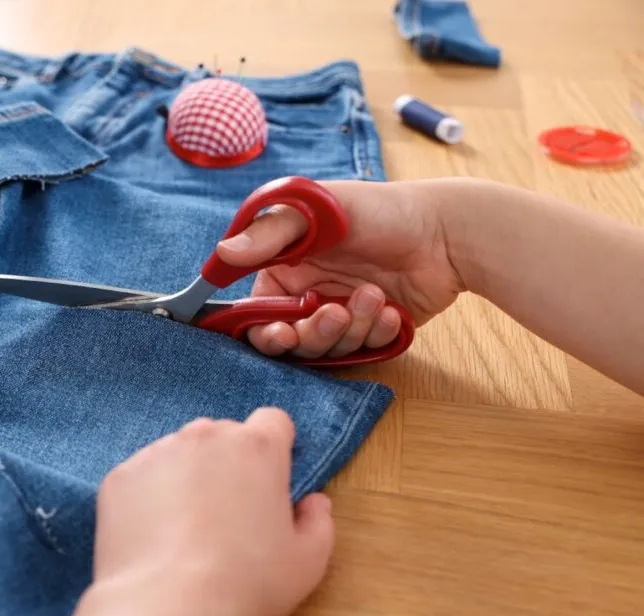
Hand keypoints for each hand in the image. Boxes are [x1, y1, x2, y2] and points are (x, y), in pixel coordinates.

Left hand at [30, 409, 333, 615]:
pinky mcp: (119, 477)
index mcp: (256, 448)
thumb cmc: (245, 584)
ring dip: (186, 476)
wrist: (165, 607)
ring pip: (178, 453)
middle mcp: (204, 437)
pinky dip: (148, 497)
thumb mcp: (307, 563)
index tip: (270, 479)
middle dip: (228, 463)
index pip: (273, 421)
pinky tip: (154, 537)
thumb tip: (312, 502)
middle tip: (228, 513)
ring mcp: (156, 453)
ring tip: (186, 529)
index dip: (275, 447)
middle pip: (222, 435)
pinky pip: (141, 477)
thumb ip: (318, 522)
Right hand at [215, 180, 464, 358]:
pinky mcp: (369, 330)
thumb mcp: (318, 212)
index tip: (281, 333)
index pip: (257, 311)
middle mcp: (308, 293)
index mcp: (286, 267)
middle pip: (291, 339)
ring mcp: (340, 312)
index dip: (263, 329)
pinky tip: (392, 310)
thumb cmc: (380, 210)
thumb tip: (223, 253)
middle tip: (334, 314)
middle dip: (312, 333)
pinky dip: (376, 333)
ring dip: (350, 328)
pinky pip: (362, 350)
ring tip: (374, 297)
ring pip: (327, 348)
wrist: (447, 231)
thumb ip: (270, 234)